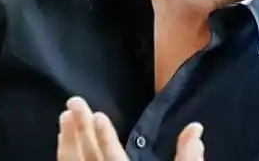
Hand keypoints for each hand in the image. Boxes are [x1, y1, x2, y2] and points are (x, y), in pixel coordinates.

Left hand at [57, 97, 204, 160]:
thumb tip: (195, 128)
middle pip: (90, 158)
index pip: (114, 160)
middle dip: (81, 130)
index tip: (98, 115)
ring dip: (68, 141)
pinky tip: (63, 141)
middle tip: (73, 102)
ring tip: (64, 116)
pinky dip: (65, 155)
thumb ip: (188, 160)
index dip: (106, 139)